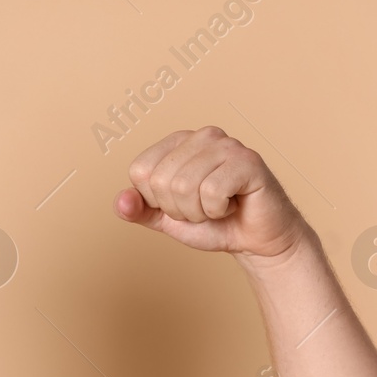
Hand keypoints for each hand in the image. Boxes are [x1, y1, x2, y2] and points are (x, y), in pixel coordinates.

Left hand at [114, 127, 309, 260]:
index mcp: (178, 143)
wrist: (255, 240)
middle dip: (179, 209)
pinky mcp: (248, 160)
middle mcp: (202, 136)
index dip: (157, 200)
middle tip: (204, 208)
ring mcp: (226, 145)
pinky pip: (211, 192)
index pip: (140, 171)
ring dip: (199, 211)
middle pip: (161, 181)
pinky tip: (233, 204)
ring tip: (218, 206)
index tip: (182, 203)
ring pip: (184, 187)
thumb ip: (140, 210)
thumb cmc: (214, 223)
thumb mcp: (167, 219)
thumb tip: (120, 201)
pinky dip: (218, 211)